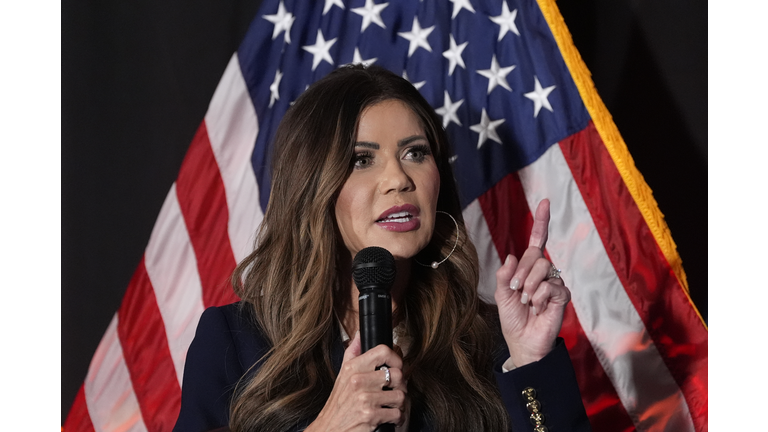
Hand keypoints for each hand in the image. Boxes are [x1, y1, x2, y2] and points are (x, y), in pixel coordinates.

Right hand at [306, 332, 406, 431]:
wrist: (330, 429)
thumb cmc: (339, 403)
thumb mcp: (342, 375)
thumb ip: (352, 353)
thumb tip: (359, 334)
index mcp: (353, 368)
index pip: (383, 351)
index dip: (396, 358)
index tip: (396, 366)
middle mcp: (358, 381)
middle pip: (397, 374)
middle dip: (400, 385)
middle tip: (394, 390)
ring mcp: (365, 399)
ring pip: (400, 395)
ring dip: (399, 404)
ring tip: (391, 405)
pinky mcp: (371, 416)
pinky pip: (397, 413)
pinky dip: (396, 418)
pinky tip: (388, 417)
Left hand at [494, 199, 570, 366]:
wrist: (523, 342)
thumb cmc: (513, 319)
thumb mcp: (502, 295)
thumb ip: (504, 275)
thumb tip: (511, 255)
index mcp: (528, 269)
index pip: (537, 242)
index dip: (542, 222)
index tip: (545, 202)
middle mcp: (544, 273)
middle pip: (536, 256)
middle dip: (521, 273)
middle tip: (517, 291)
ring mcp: (554, 283)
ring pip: (543, 268)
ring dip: (529, 287)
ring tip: (528, 303)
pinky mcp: (562, 296)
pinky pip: (551, 286)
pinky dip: (540, 298)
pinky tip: (539, 308)